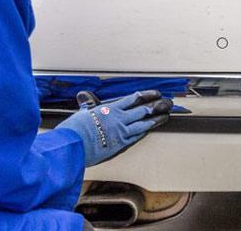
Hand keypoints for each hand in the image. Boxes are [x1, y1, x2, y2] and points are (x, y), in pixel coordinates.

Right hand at [55, 90, 171, 166]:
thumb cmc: (74, 130)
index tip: (155, 93)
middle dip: (157, 106)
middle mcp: (118, 119)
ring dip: (156, 120)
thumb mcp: (81, 113)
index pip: (133, 99)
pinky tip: (149, 130)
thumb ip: (86, 105)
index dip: (146, 95)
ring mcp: (120, 133)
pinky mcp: (119, 146)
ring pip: (143, 124)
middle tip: (167, 103)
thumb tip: (83, 96)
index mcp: (109, 109)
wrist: (72, 146)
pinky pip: (135, 137)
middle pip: (142, 110)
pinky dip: (144, 132)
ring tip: (165, 116)